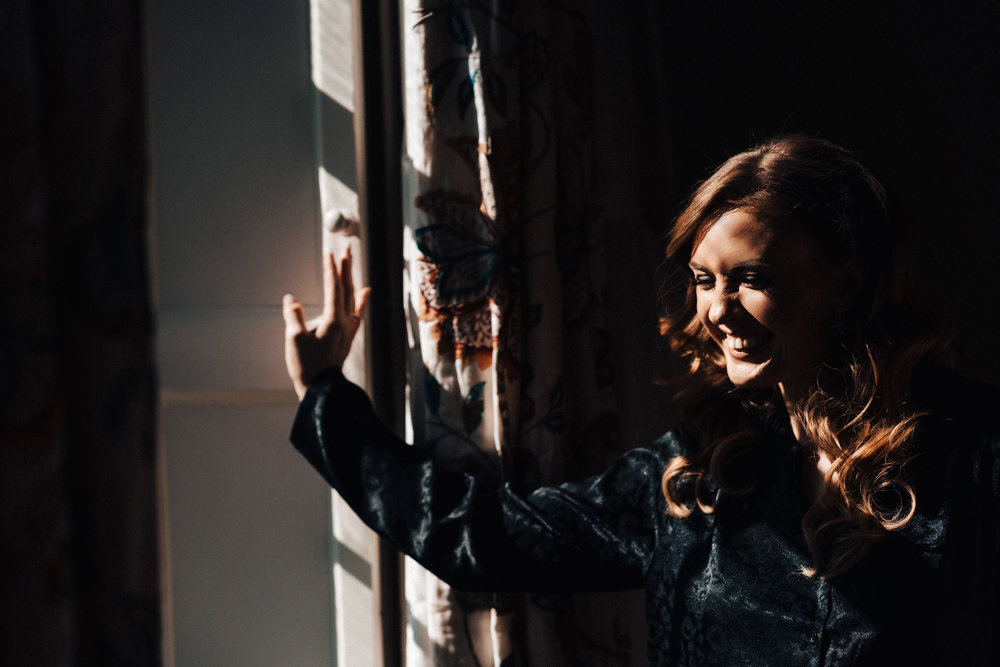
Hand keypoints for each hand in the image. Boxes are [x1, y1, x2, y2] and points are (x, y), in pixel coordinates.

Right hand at [283, 246, 370, 399]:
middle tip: (346, 248)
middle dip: (346, 267)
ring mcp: (348, 328)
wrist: (321, 388)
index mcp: (333, 320)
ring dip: (350, 278)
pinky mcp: (348, 335)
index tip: (329, 253)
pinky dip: (361, 299)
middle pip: (347, 288)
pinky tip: (365, 290)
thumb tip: (291, 299)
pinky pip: (357, 312)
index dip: (331, 269)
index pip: (333, 287)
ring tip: (350, 262)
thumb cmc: (307, 366)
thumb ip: (293, 316)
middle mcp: (345, 322)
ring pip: (352, 297)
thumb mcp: (294, 339)